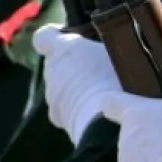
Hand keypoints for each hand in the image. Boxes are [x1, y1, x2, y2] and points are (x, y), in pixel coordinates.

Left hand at [34, 24, 122, 145]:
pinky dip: (78, 110)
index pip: (44, 36)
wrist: (106, 124)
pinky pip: (67, 111)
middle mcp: (53, 72)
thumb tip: (111, 45)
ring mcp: (53, 98)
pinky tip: (99, 113)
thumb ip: (105, 44)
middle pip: (57, 65)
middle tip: (100, 72)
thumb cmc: (116, 82)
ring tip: (104, 95)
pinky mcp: (59, 120)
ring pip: (62, 89)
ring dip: (76, 91)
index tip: (69, 40)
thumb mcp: (118, 51)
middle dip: (73, 68)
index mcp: (64, 49)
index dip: (54, 37)